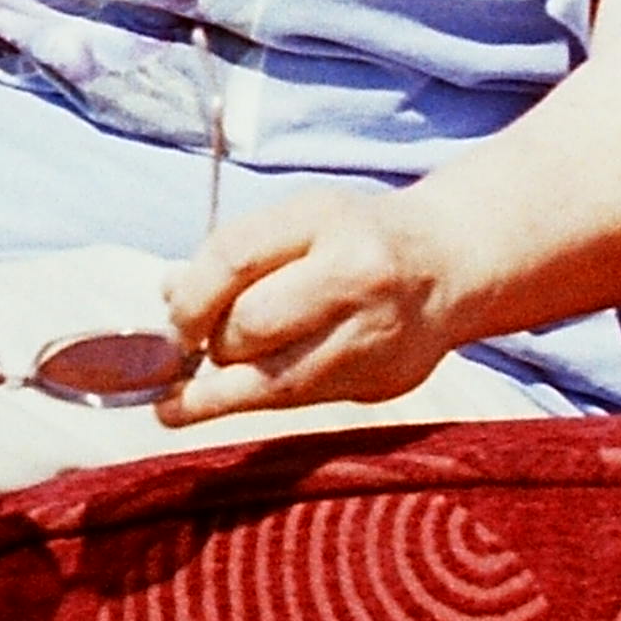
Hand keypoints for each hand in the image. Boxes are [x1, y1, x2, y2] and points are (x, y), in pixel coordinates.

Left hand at [157, 186, 470, 427]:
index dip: (189, 296)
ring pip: (276, 381)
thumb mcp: (298, 221)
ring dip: (222, 389)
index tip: (173, 319)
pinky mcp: (384, 381)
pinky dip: (260, 399)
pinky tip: (224, 400)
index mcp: (327, 219)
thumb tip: (168, 295)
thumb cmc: (355, 237)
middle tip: (197, 346)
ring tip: (183, 399)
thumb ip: (234, 254)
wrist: (451, 264)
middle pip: (252, 325)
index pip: (233, 257)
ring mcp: (377, 335)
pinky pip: (304, 401)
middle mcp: (358, 275)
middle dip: (212, 343)